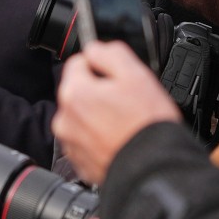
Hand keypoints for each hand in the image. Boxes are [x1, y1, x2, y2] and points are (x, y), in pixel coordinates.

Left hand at [53, 41, 181, 185]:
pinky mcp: (79, 161)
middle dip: (100, 92)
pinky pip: (87, 140)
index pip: (78, 62)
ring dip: (99, 116)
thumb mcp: (136, 74)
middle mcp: (64, 118)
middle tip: (128, 102)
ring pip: (83, 116)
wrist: (153, 170)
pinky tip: (120, 140)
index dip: (101, 66)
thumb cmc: (146, 125)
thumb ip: (110, 53)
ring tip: (125, 124)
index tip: (118, 77)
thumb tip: (95, 48)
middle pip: (80, 91)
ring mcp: (70, 142)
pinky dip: (100, 138)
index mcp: (74, 92)